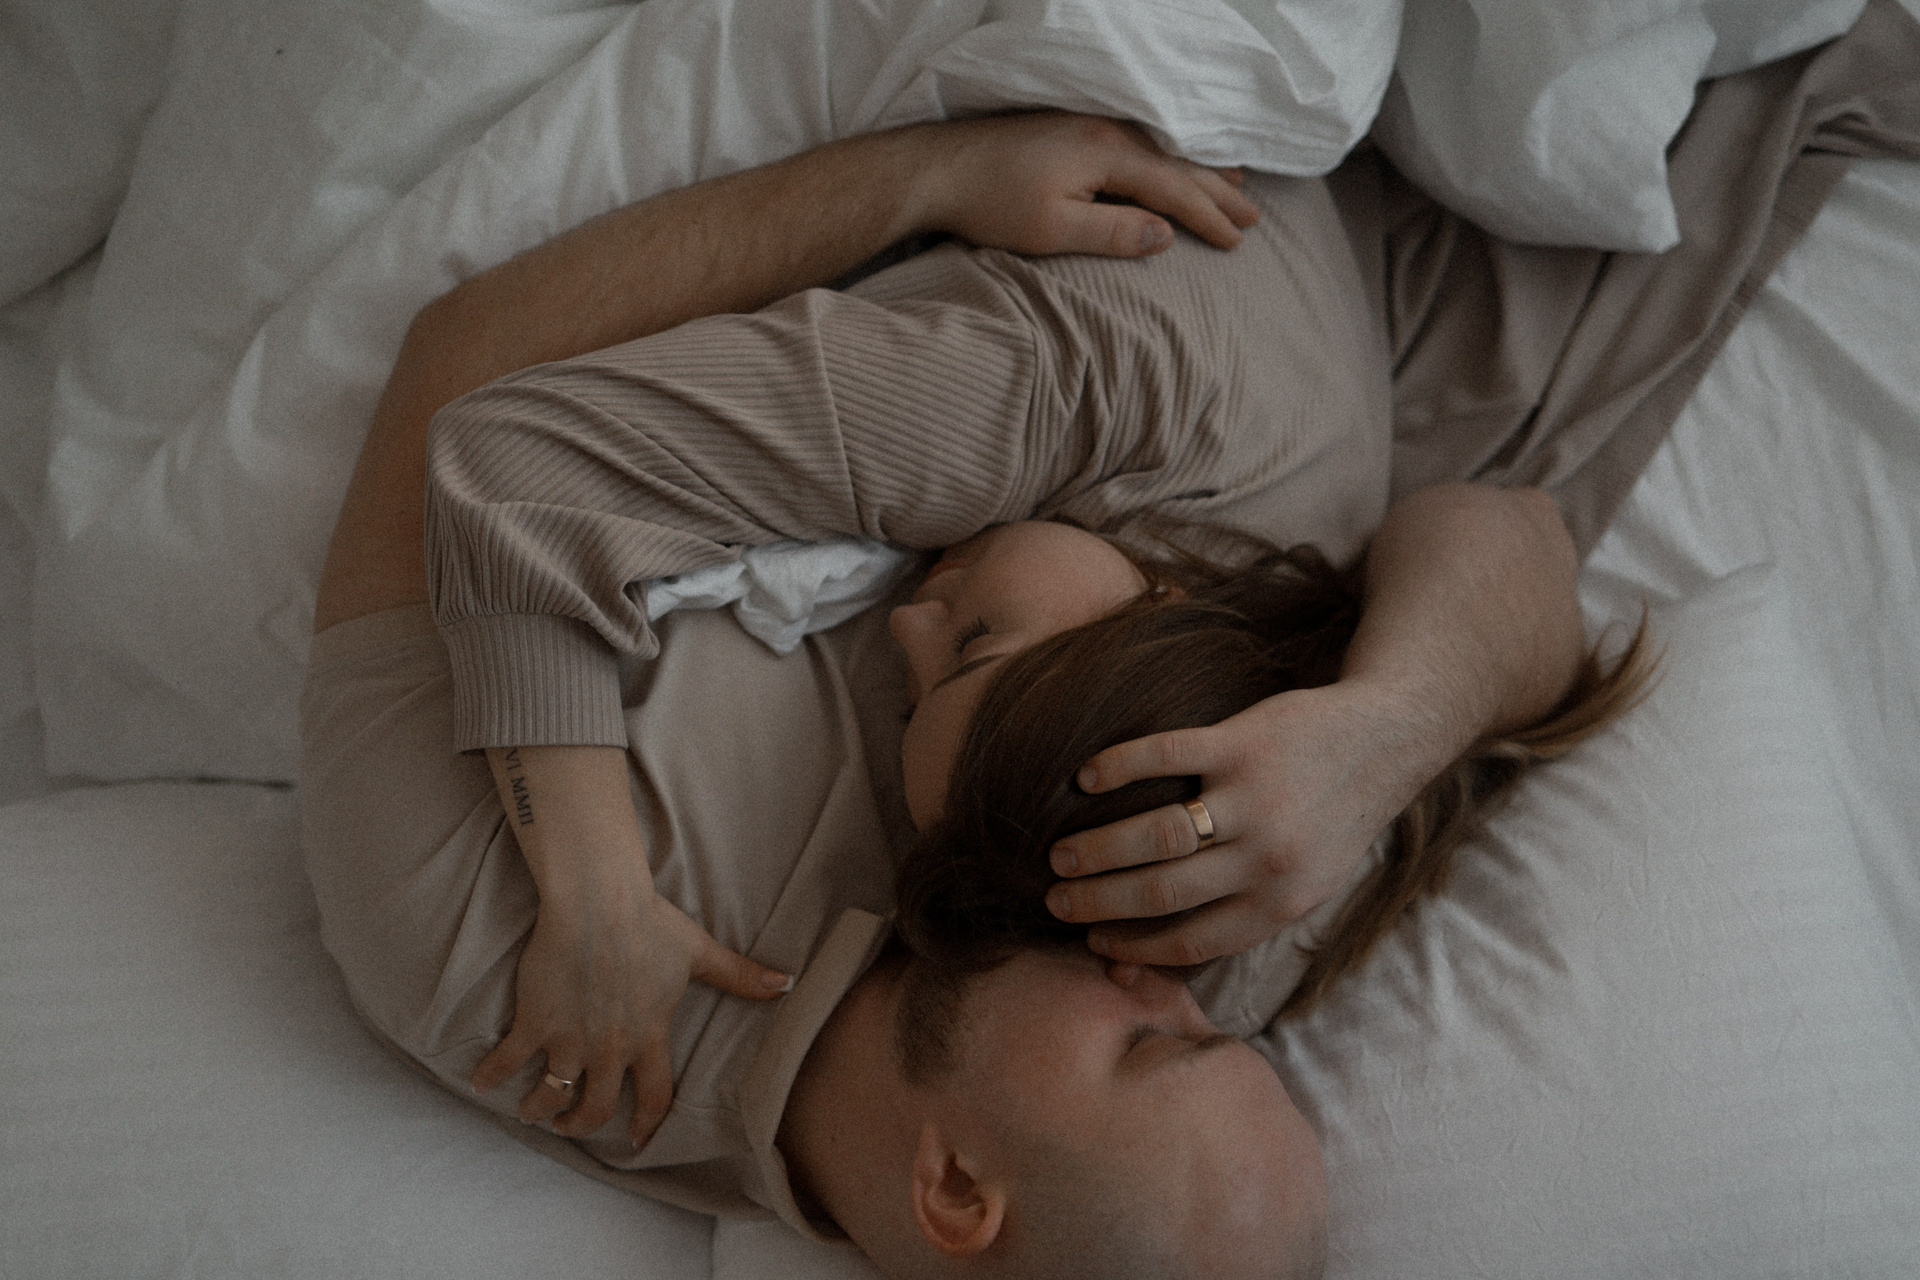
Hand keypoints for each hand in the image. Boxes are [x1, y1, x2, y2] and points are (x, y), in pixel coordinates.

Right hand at [473, 884, 790, 1145]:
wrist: (599, 902)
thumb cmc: (650, 923)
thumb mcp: (700, 953)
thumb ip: (741, 976)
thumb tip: (787, 983)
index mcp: (650, 1036)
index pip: (654, 1098)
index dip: (647, 1125)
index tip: (637, 1143)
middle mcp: (611, 1048)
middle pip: (596, 1108)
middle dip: (582, 1125)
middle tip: (571, 1126)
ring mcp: (570, 1038)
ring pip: (552, 1096)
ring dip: (540, 1110)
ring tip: (532, 1111)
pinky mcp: (536, 1021)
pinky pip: (508, 1062)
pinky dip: (491, 1077)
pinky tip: (481, 1083)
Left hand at [905, 111, 1258, 257]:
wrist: (937, 168)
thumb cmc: (991, 204)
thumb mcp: (1053, 230)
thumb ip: (1114, 233)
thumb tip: (1165, 235)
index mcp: (1107, 155)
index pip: (1174, 189)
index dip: (1208, 217)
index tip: (1237, 241)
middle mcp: (1105, 131)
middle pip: (1176, 163)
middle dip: (1217, 192)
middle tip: (1253, 217)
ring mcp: (1087, 125)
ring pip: (1160, 148)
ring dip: (1198, 167)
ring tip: (1232, 181)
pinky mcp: (1069, 129)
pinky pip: (1137, 140)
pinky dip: (1166, 154)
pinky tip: (1168, 159)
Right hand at [1043, 680, 1426, 966]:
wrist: (1386, 741)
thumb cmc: (1335, 820)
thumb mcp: (1309, 883)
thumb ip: (1248, 912)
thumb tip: (1176, 949)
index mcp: (1282, 901)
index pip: (1192, 940)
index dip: (1135, 947)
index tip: (1094, 941)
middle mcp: (1267, 857)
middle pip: (1162, 891)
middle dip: (1098, 901)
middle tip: (1056, 900)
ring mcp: (1254, 797)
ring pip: (1157, 833)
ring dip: (1099, 848)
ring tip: (1060, 854)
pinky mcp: (1242, 741)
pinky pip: (1166, 753)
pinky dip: (1119, 766)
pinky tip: (1087, 778)